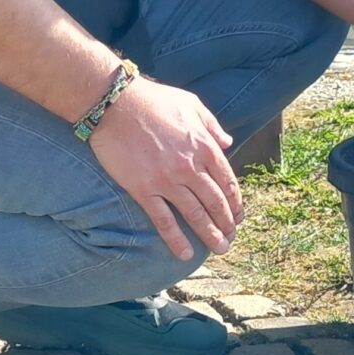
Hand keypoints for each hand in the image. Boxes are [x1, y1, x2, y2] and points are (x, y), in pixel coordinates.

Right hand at [88, 74, 242, 260]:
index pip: (227, 181)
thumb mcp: (191, 104)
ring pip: (195, 215)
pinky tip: (185, 254)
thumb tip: (229, 142)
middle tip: (230, 238)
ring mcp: (167, 180)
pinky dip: (176, 240)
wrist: (116, 103)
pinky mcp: (144, 190)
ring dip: (210, 235)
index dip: (235, 202)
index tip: (238, 216)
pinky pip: (163, 221)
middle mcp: (190, 166)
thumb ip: (212, 125)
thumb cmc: (154, 100)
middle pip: (215, 202)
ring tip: (219, 248)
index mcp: (204, 145)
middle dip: (226, 223)